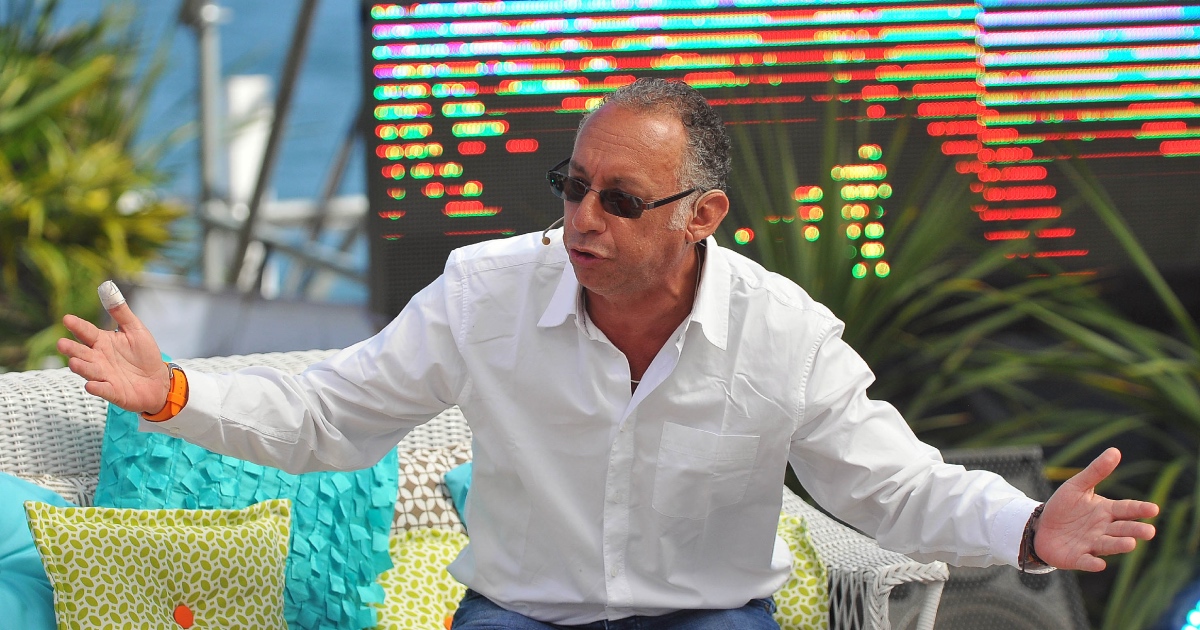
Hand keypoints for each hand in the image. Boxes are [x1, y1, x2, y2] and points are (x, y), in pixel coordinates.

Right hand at [57, 290, 169, 413]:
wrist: (158, 381)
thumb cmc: (144, 355)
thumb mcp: (135, 329)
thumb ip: (121, 312)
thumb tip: (108, 288)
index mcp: (102, 341)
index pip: (86, 332)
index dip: (77, 326)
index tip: (67, 319)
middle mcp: (98, 358)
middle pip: (81, 352)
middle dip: (71, 349)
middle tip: (61, 344)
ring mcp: (104, 375)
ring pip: (88, 370)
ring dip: (81, 367)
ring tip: (74, 362)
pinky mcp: (112, 391)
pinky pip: (102, 390)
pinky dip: (97, 387)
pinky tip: (92, 385)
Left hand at [1034, 447, 1158, 570]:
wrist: (1040, 526)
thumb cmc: (1063, 507)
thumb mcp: (1077, 486)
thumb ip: (1096, 471)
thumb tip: (1115, 450)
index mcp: (1106, 511)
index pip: (1127, 509)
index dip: (1139, 509)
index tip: (1153, 509)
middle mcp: (1104, 529)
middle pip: (1123, 529)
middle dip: (1135, 530)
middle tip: (1149, 531)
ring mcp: (1091, 544)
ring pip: (1108, 545)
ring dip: (1119, 545)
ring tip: (1130, 544)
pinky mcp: (1077, 558)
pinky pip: (1086, 561)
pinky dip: (1092, 563)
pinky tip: (1099, 565)